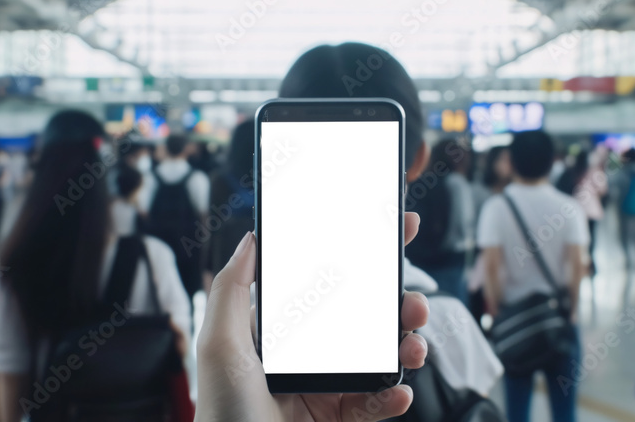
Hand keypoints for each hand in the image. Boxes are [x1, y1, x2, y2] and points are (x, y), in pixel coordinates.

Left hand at [195, 213, 428, 421]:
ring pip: (381, 358)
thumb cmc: (222, 410)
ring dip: (406, 347)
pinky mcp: (341, 419)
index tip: (397, 231)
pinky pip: (377, 403)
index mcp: (284, 329)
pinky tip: (399, 392)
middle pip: (366, 320)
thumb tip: (251, 238)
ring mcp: (329, 387)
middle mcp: (310, 354)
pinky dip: (394, 396)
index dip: (365, 258)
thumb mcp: (220, 343)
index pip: (328, 284)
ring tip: (413, 347)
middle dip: (399, 307)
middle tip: (414, 304)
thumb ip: (232, 288)